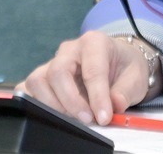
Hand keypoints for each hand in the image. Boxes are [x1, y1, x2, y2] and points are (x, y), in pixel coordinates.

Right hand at [17, 31, 152, 126]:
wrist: (118, 62)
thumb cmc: (124, 67)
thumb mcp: (135, 77)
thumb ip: (125, 91)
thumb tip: (114, 105)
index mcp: (95, 42)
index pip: (92, 70)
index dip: (97, 97)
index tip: (104, 117)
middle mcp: (70, 49)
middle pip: (58, 72)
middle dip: (71, 101)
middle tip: (87, 120)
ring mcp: (53, 62)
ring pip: (38, 80)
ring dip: (52, 104)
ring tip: (72, 118)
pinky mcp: (43, 76)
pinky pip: (27, 88)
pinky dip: (34, 102)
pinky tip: (51, 113)